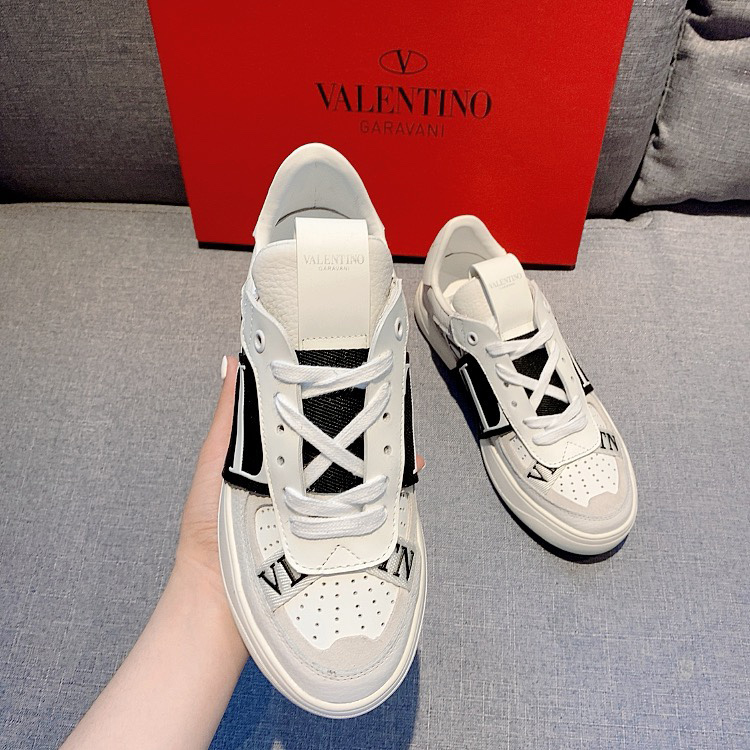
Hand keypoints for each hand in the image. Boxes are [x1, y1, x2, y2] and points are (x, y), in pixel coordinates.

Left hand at [174, 355, 425, 598]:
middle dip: (369, 432)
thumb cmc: (208, 529)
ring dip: (382, 466)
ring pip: (361, 481)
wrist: (216, 597)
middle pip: (344, 450)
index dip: (333, 400)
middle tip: (393, 414)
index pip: (313, 421)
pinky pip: (366, 517)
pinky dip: (386, 504)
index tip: (354, 377)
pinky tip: (400, 490)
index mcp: (278, 458)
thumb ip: (229, 417)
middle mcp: (305, 482)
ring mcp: (322, 511)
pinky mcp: (333, 540)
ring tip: (403, 448)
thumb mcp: (216, 462)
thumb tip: (231, 363)